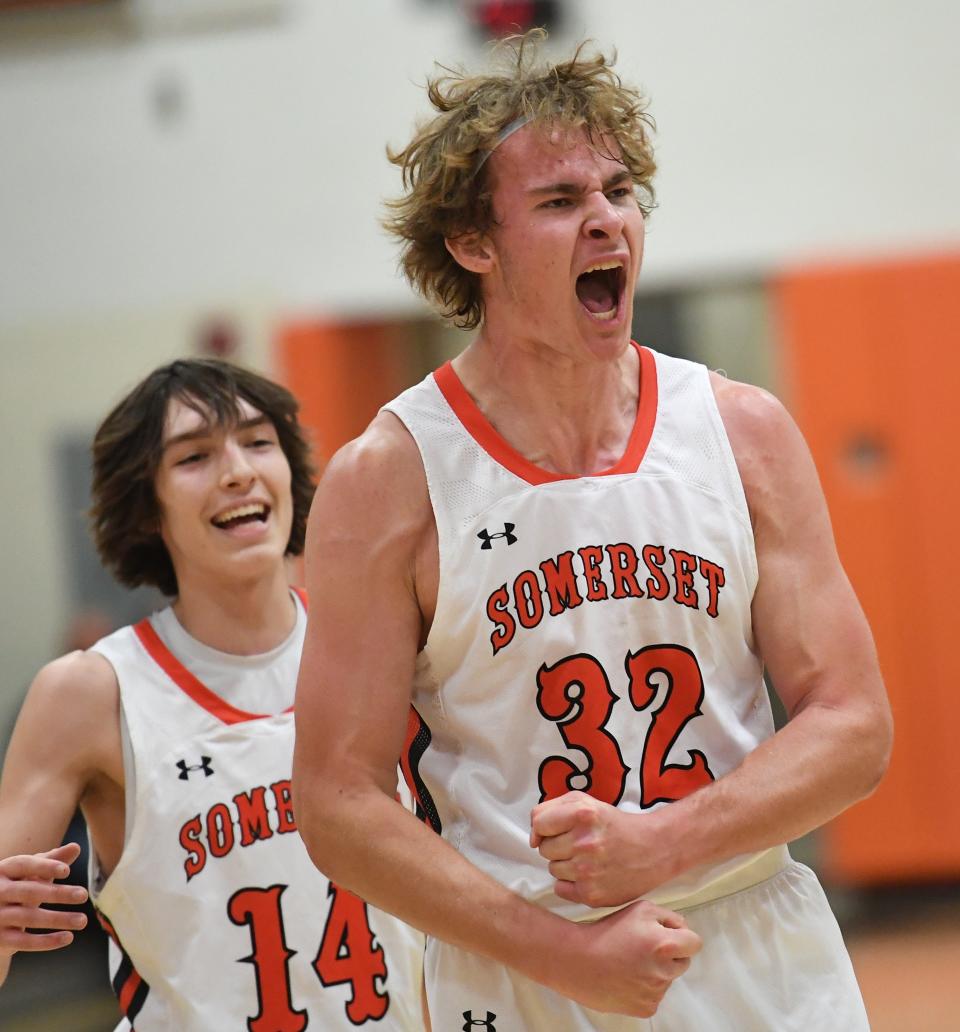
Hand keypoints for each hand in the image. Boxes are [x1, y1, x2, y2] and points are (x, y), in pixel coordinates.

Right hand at [0, 843, 88, 957]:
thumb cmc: (15, 889)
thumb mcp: (29, 873)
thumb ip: (51, 860)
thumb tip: (76, 847)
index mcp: (3, 870)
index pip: (24, 864)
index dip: (45, 867)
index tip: (67, 870)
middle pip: (30, 892)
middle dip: (58, 893)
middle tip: (84, 895)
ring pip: (29, 918)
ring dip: (58, 919)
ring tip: (83, 920)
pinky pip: (24, 941)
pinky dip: (47, 941)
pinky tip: (68, 937)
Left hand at [530, 790, 672, 906]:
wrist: (654, 849)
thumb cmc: (614, 824)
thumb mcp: (585, 802)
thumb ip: (550, 810)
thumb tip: (533, 838)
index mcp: (583, 814)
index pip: (539, 822)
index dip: (545, 826)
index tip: (557, 829)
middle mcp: (584, 842)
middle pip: (544, 848)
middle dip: (558, 845)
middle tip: (580, 843)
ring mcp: (588, 871)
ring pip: (552, 868)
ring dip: (565, 864)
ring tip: (588, 858)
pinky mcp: (592, 895)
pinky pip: (560, 888)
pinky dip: (570, 883)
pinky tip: (590, 874)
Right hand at [557, 900, 700, 1016]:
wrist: (578, 961)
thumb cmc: (606, 931)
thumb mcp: (639, 910)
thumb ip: (667, 917)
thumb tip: (682, 928)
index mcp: (665, 944)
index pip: (695, 943)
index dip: (683, 937)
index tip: (670, 936)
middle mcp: (664, 971)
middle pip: (683, 962)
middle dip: (670, 954)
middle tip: (644, 947)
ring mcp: (655, 992)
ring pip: (667, 979)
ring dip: (656, 971)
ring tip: (630, 961)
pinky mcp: (645, 1008)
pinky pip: (654, 995)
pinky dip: (645, 987)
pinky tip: (627, 977)